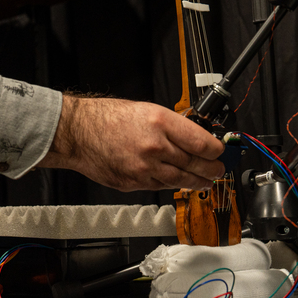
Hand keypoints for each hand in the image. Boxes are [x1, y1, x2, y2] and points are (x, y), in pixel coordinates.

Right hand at [38, 95, 225, 190]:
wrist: (78, 133)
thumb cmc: (106, 118)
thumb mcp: (145, 110)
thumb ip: (170, 124)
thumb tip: (192, 136)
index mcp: (160, 122)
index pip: (201, 142)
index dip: (216, 150)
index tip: (220, 151)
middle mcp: (155, 147)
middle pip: (195, 164)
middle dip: (211, 169)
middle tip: (218, 169)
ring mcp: (144, 168)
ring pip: (181, 180)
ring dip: (197, 182)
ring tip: (205, 181)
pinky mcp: (134, 183)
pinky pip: (161, 187)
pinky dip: (172, 185)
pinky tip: (178, 182)